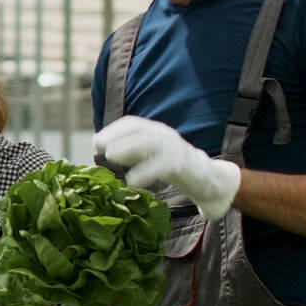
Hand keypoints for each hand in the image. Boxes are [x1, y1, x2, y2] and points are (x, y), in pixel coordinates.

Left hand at [94, 115, 239, 220]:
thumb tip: (104, 156)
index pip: (132, 123)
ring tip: (112, 157)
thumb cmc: (173, 168)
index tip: (97, 143)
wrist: (208, 180)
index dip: (113, 131)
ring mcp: (175, 148)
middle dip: (117, 136)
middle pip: (139, 129)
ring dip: (128, 147)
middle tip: (99, 150)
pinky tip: (132, 181)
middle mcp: (164, 135)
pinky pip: (162, 165)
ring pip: (150, 142)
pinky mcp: (183, 164)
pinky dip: (145, 172)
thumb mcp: (150, 158)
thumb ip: (131, 155)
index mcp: (155, 131)